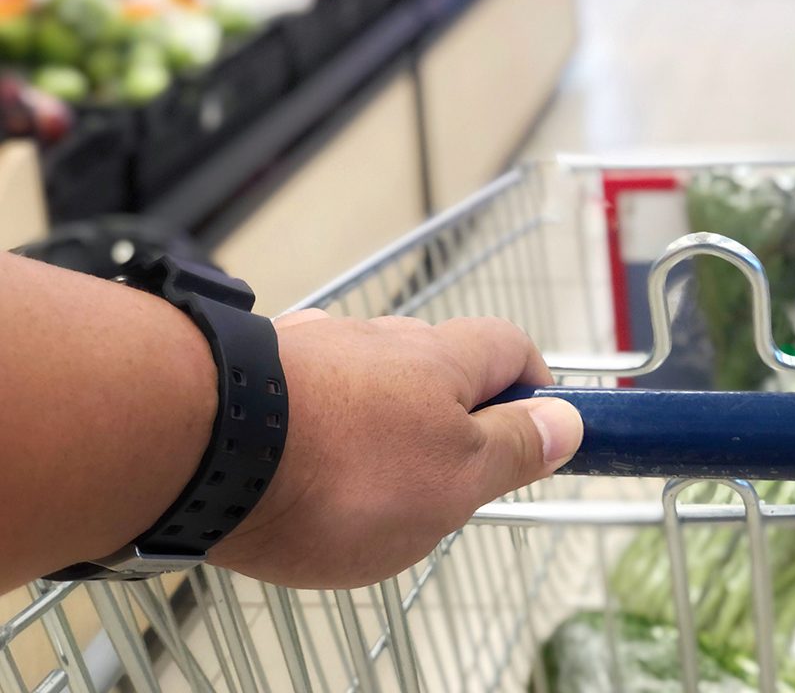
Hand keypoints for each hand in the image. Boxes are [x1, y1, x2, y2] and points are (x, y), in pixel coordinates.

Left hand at [207, 311, 581, 588]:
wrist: (200, 447)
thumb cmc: (343, 474)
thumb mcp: (455, 480)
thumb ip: (513, 449)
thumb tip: (568, 420)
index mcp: (441, 362)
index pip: (510, 347)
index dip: (533, 382)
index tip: (538, 424)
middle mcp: (379, 339)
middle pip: (436, 359)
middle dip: (451, 406)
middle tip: (446, 472)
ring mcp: (311, 348)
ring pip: (366, 374)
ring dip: (379, 413)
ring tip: (363, 475)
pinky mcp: (252, 369)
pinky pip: (304, 389)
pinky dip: (315, 418)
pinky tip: (297, 456)